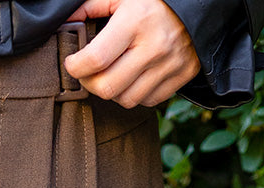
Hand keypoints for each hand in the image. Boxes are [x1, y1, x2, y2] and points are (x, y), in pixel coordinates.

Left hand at [63, 0, 199, 107]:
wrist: (197, 4)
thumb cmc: (153, 0)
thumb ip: (90, 7)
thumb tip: (66, 24)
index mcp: (136, 22)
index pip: (96, 60)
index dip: (76, 67)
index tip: (72, 63)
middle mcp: (154, 47)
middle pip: (108, 88)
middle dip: (90, 83)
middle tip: (88, 73)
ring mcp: (170, 65)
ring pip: (126, 100)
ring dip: (113, 91)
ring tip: (112, 73)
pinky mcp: (181, 76)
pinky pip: (147, 101)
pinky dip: (135, 93)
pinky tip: (134, 76)